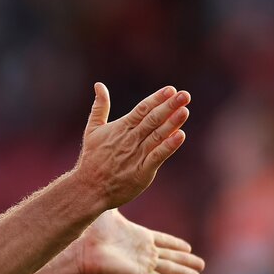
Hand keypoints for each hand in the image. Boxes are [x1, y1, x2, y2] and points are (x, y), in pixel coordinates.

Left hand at [68, 209, 204, 273]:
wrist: (80, 247)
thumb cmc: (91, 228)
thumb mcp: (110, 209)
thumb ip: (117, 197)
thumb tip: (119, 179)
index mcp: (136, 235)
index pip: (162, 241)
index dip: (175, 244)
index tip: (189, 247)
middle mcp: (141, 251)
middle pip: (169, 257)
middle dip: (185, 261)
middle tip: (201, 264)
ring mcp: (140, 263)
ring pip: (169, 269)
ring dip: (183, 272)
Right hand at [75, 83, 190, 208]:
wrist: (89, 187)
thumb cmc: (92, 158)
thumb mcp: (92, 129)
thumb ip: (99, 107)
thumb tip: (99, 85)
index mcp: (120, 128)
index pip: (142, 109)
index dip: (157, 99)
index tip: (171, 90)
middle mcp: (130, 139)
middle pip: (152, 119)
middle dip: (169, 106)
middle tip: (184, 95)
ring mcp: (137, 155)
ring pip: (157, 135)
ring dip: (172, 122)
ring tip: (185, 110)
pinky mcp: (142, 171)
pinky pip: (157, 156)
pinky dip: (168, 146)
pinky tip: (180, 136)